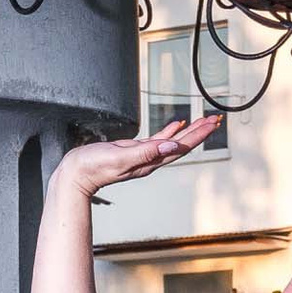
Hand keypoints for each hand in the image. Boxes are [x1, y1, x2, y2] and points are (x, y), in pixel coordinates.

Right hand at [60, 116, 221, 198]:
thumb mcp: (120, 157)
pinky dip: (169, 131)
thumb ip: (146, 152)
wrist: (76, 174)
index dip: (198, 135)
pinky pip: (158, 140)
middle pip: (181, 144)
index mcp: (150, 161)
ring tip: (202, 120)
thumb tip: (171, 145)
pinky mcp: (134, 151)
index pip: (180, 147)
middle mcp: (151, 160)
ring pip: (173, 141)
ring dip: (188, 131)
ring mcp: (143, 156)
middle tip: (215, 118)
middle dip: (199, 131)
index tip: (212, 123)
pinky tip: (176, 125)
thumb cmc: (94, 167)